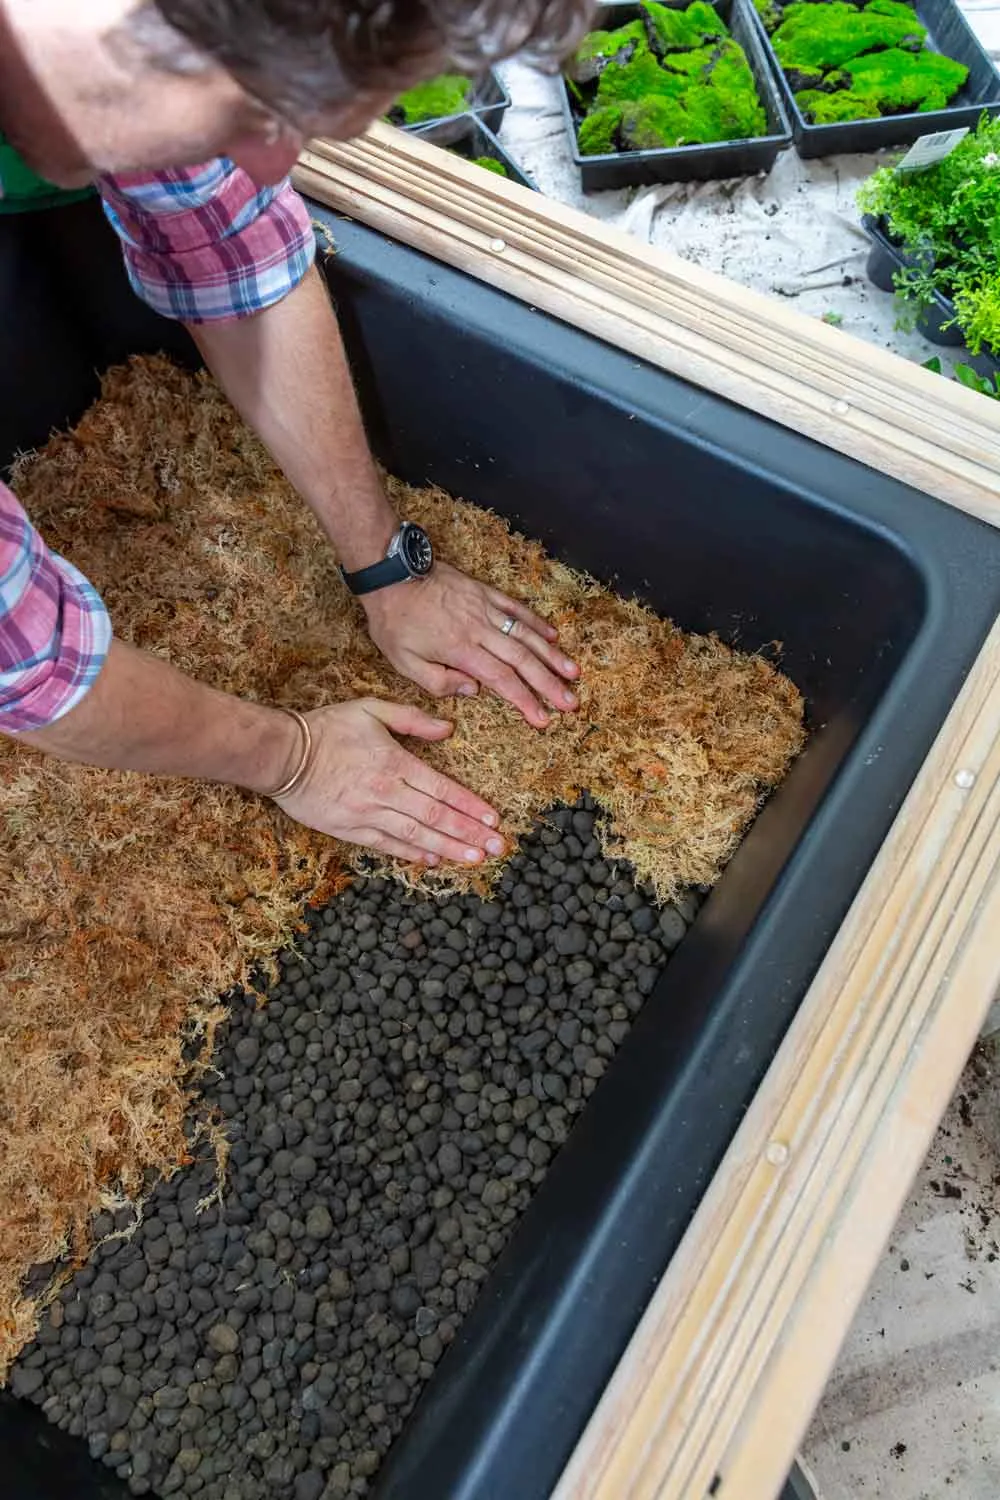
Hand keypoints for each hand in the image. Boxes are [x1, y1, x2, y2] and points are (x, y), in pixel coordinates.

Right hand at [274, 698, 504, 866]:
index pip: (442, 790)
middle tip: (497, 847)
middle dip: (470, 834)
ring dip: (448, 849)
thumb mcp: (370, 709)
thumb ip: (412, 720)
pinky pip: (386, 845)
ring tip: (475, 859)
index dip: (470, 806)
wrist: (280, 754)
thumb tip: (448, 729)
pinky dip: (411, 854)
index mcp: (394, 763)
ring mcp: (366, 814)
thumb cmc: (326, 727)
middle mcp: (384, 792)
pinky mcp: (348, 830)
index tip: (493, 818)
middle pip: (436, 818)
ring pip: (416, 837)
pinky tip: (433, 861)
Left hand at [361, 562, 580, 729]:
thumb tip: (473, 691)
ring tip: (573, 672)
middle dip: (549, 684)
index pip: (502, 680)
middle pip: (523, 660)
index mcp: (461, 650)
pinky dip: (536, 622)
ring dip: (552, 655)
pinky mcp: (484, 592)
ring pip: (526, 635)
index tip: (543, 718)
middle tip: (570, 702)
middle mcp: (480, 630)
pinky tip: (552, 636)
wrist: (391, 573)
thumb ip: (438, 682)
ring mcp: (485, 608)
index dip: (526, 701)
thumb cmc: (394, 621)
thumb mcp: (403, 662)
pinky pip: (516, 608)